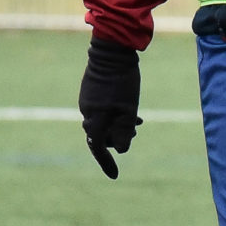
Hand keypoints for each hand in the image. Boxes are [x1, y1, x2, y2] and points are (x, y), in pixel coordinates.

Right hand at [78, 38, 141, 177]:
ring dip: (118, 123)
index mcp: (95, 118)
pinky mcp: (91, 90)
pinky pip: (101, 109)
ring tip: (138, 117)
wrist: (112, 50)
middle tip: (137, 128)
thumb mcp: (129, 109)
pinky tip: (128, 105)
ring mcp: (87, 100)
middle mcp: (87, 111)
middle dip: (118, 136)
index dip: (106, 162)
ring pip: (103, 120)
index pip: (98, 147)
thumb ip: (124, 131)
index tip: (115, 176)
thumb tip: (121, 150)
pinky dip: (114, 112)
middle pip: (102, 135)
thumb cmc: (123, 81)